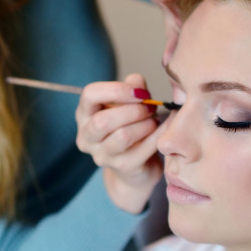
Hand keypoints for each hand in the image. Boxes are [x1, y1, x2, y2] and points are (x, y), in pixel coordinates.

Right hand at [75, 74, 163, 213]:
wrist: (136, 165)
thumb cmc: (130, 126)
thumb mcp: (129, 102)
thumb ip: (132, 87)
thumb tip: (136, 82)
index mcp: (85, 114)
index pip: (89, 95)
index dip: (116, 90)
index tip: (139, 92)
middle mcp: (87, 137)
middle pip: (103, 121)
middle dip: (133, 110)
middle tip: (150, 107)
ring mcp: (103, 155)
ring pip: (123, 136)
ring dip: (145, 124)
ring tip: (154, 120)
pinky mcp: (123, 167)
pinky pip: (143, 149)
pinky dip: (158, 135)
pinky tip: (166, 128)